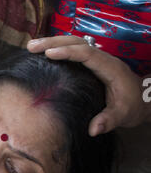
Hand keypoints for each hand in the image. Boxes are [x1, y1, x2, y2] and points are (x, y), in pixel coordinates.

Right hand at [27, 36, 150, 135]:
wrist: (141, 100)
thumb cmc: (131, 107)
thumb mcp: (122, 115)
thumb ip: (108, 121)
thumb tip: (93, 130)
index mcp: (109, 67)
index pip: (86, 54)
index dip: (67, 52)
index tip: (49, 54)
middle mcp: (102, 59)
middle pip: (77, 42)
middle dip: (54, 42)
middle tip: (32, 47)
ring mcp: (96, 60)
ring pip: (74, 43)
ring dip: (53, 43)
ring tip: (32, 47)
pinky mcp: (91, 64)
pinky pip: (74, 51)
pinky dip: (58, 49)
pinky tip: (44, 54)